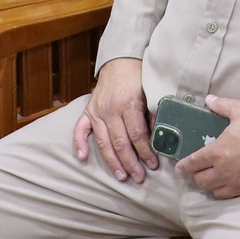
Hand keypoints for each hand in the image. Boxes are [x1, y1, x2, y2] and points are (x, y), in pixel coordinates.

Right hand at [75, 58, 157, 182]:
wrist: (120, 61)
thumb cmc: (138, 77)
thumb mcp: (150, 93)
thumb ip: (153, 114)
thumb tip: (160, 138)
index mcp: (128, 104)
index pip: (137, 135)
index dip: (145, 152)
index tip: (153, 164)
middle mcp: (110, 110)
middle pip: (120, 143)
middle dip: (131, 163)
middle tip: (139, 177)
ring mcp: (97, 111)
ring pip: (103, 142)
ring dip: (112, 161)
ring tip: (121, 175)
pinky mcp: (88, 110)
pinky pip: (80, 129)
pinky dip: (79, 143)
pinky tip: (83, 157)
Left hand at [175, 96, 239, 198]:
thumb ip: (222, 106)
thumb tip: (209, 100)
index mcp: (218, 151)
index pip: (193, 163)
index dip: (183, 166)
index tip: (180, 168)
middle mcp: (223, 170)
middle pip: (200, 180)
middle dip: (196, 175)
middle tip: (198, 169)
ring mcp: (236, 182)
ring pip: (213, 190)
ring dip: (209, 184)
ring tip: (212, 177)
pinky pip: (229, 195)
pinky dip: (223, 191)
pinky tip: (227, 184)